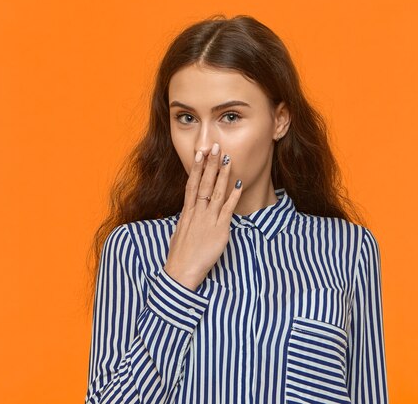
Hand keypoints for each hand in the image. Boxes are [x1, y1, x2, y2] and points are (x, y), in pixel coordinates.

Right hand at [164, 142, 242, 290]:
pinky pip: (228, 209)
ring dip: (222, 174)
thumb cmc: (179, 256)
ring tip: (227, 159)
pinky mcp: (220, 230)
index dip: (196, 168)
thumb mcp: (179, 234)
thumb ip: (186, 223)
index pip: (191, 185)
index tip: (199, 154)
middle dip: (209, 164)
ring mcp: (208, 220)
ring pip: (215, 192)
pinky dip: (233, 196)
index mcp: (187, 213)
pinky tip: (238, 184)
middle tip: (215, 147)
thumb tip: (187, 217)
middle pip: (203, 183)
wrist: (182, 271)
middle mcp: (197, 213)